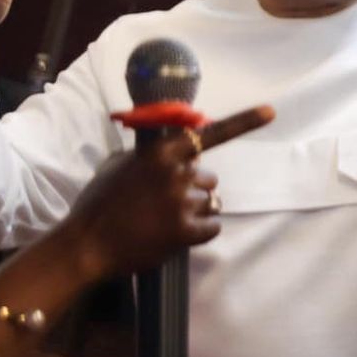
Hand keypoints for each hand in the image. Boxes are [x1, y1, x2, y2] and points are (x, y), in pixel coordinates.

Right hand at [57, 106, 274, 281]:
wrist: (86, 244)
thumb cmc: (100, 203)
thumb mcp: (120, 165)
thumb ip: (152, 154)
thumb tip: (177, 147)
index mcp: (160, 153)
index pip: (208, 134)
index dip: (243, 122)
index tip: (270, 112)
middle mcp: (176, 173)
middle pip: (208, 179)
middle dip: (191, 189)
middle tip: (161, 202)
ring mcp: (182, 202)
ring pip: (211, 203)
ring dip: (193, 212)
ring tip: (161, 220)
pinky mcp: (187, 231)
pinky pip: (212, 227)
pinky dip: (199, 232)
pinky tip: (173, 234)